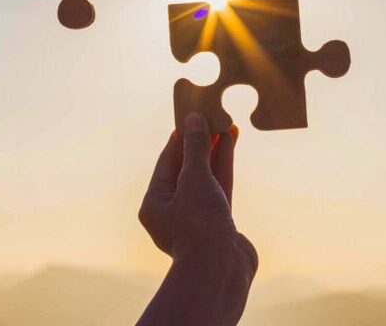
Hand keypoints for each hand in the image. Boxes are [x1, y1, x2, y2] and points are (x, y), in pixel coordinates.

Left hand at [137, 113, 256, 325]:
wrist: (221, 269)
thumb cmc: (199, 224)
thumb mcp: (195, 179)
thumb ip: (196, 148)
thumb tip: (193, 119)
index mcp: (155, 203)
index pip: (166, 161)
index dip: (180, 136)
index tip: (192, 115)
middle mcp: (173, 210)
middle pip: (186, 168)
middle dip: (200, 143)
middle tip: (213, 117)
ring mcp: (197, 218)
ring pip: (206, 177)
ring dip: (215, 151)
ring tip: (227, 126)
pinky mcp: (219, 223)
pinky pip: (220, 188)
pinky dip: (224, 166)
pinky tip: (230, 145)